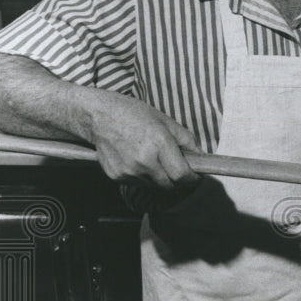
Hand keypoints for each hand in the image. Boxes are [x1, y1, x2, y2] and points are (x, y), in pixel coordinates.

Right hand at [83, 91, 201, 190]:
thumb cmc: (133, 114)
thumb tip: (201, 156)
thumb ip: (186, 140)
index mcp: (159, 144)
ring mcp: (129, 171)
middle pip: (170, 185)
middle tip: (177, 169)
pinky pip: (138, 184)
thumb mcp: (165, 121)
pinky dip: (144, 178)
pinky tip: (139, 161)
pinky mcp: (116, 176)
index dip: (192, 179)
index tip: (195, 177)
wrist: (99, 116)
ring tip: (155, 161)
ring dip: (160, 179)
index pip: (182, 175)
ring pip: (154, 187)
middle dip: (177, 180)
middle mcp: (144, 161)